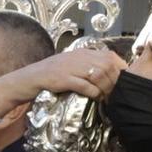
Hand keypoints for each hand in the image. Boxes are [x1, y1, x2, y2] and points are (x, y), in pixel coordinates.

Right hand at [0, 46, 121, 119]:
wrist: (25, 79)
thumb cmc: (50, 76)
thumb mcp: (71, 67)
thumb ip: (88, 68)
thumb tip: (111, 76)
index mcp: (82, 53)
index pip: (110, 56)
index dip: (121, 68)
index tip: (126, 81)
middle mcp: (77, 57)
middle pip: (107, 65)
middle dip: (116, 81)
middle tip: (117, 93)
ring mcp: (69, 67)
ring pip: (98, 74)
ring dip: (106, 88)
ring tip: (107, 97)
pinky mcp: (61, 78)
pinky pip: (84, 85)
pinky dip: (94, 93)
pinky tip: (95, 98)